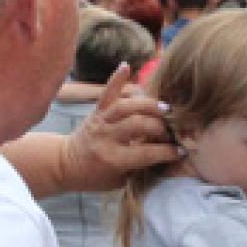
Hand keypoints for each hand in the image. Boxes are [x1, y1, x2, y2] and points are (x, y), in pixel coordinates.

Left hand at [61, 63, 176, 190]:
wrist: (65, 165)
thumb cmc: (96, 177)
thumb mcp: (120, 180)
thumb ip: (140, 167)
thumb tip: (167, 152)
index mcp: (113, 159)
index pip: (147, 152)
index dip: (167, 151)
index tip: (181, 150)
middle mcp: (106, 137)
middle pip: (138, 125)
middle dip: (160, 127)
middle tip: (172, 131)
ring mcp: (100, 121)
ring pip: (126, 107)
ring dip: (148, 105)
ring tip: (165, 108)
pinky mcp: (96, 111)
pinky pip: (106, 93)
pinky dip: (116, 79)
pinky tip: (127, 66)